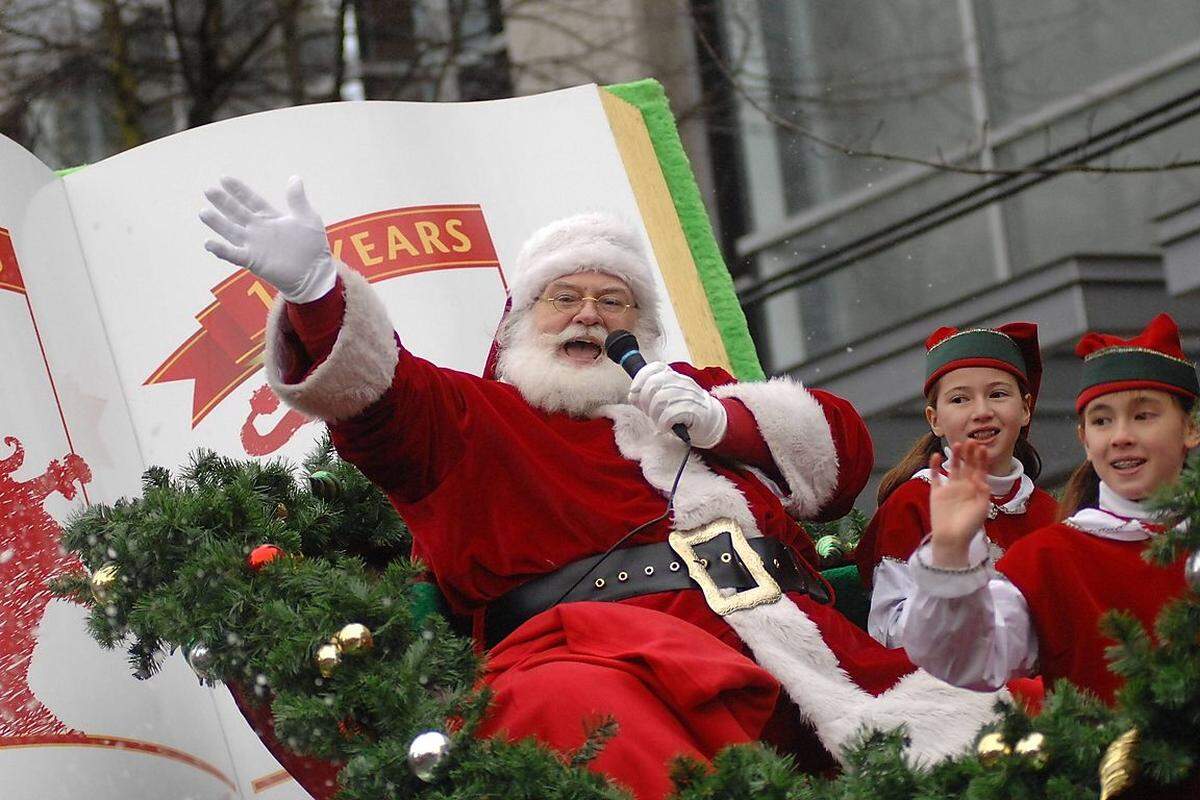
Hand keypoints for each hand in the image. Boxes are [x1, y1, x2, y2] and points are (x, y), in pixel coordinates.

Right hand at [200, 175, 335, 302]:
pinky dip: (221, 250)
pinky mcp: (254, 261)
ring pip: (231, 231)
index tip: (224, 179)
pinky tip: (209, 243)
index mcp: (270, 218)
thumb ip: (297, 199)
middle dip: (223, 202)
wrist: (315, 273)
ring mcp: (254, 245)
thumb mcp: (307, 218)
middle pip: (237, 213)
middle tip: (208, 190)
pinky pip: (234, 255)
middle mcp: (258, 230)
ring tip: (203, 213)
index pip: (251, 200)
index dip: (238, 190)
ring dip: (218, 223)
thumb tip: (294, 178)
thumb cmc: (312, 246)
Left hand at [628, 362, 726, 447]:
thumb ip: (650, 395)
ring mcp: (688, 394)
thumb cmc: (685, 411)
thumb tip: (633, 395)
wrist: (712, 422)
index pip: (655, 367)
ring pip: (659, 399)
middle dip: (644, 400)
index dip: (640, 378)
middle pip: (653, 383)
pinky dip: (663, 423)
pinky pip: (669, 413)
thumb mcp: (667, 399)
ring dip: (654, 414)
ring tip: (658, 421)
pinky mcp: (693, 409)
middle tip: (648, 412)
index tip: (634, 391)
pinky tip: (665, 427)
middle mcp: (681, 382)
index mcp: (674, 376)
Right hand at [928, 441, 990, 567]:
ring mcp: (950, 488)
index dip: (981, 459)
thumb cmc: (969, 527)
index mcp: (976, 490)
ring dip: (954, 457)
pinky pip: (935, 477)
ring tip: (956, 445)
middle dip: (969, 454)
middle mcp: (963, 486)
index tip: (982, 447)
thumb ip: (983, 493)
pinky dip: (934, 467)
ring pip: (952, 468)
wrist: (951, 539)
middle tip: (970, 441)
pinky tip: (936, 456)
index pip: (979, 470)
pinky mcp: (937, 492)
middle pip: (966, 466)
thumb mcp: (982, 509)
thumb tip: (982, 479)